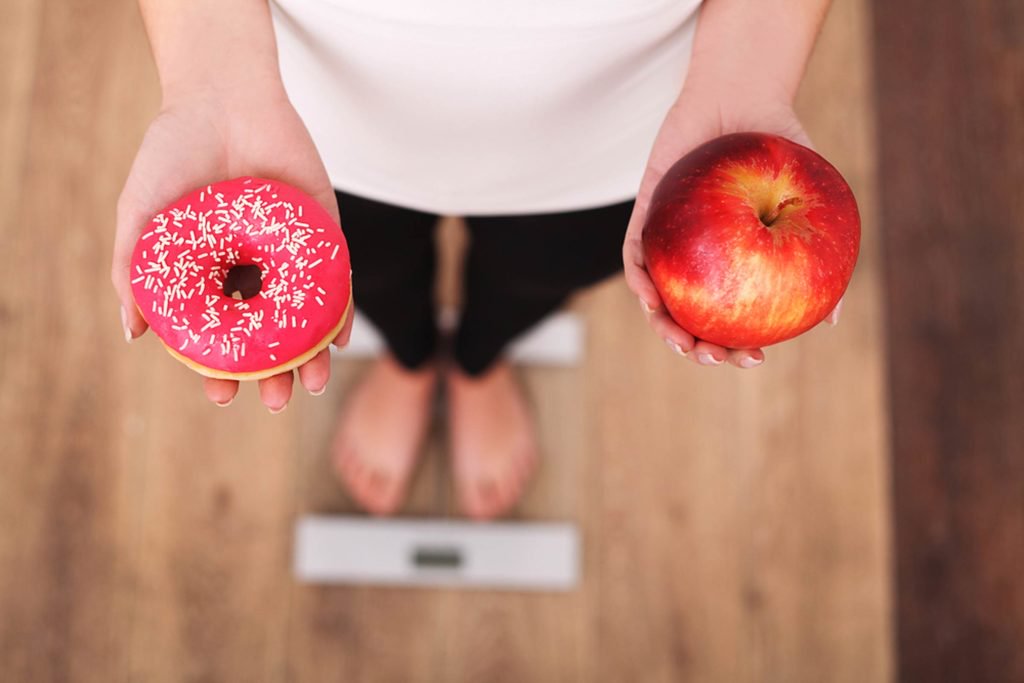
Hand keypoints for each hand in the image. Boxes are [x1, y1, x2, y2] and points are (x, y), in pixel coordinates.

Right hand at [112, 83, 352, 410]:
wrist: (222, 97)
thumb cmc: (173, 154)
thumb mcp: (141, 214)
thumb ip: (133, 270)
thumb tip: (133, 333)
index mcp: (212, 274)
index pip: (220, 334)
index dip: (220, 368)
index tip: (222, 396)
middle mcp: (253, 271)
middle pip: (268, 335)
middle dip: (272, 373)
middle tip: (275, 400)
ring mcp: (290, 254)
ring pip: (304, 318)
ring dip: (310, 355)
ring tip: (309, 384)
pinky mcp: (324, 233)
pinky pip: (336, 280)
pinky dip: (339, 311)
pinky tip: (337, 340)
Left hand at [622, 90, 842, 367]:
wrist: (742, 98)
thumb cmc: (780, 149)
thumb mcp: (810, 201)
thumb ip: (819, 254)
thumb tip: (832, 319)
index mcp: (735, 263)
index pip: (732, 318)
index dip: (737, 346)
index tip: (754, 359)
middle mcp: (700, 259)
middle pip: (690, 317)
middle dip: (697, 349)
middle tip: (713, 357)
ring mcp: (670, 241)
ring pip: (657, 297)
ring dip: (663, 326)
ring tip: (681, 342)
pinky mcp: (644, 216)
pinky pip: (635, 255)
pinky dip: (640, 280)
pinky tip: (650, 296)